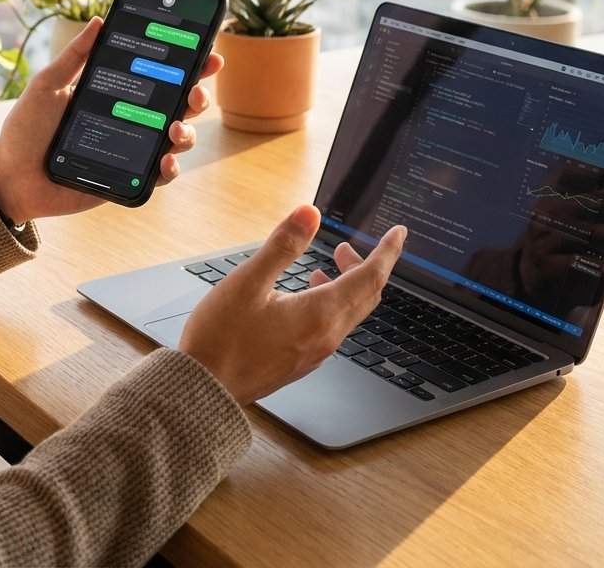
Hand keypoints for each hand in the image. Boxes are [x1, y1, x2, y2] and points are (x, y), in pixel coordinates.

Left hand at [0, 17, 223, 224]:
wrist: (11, 176)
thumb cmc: (26, 129)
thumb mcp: (48, 85)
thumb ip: (74, 56)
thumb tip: (98, 20)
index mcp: (117, 93)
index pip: (159, 75)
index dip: (188, 64)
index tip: (208, 52)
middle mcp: (132, 120)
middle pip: (179, 105)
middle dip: (198, 95)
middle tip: (195, 91)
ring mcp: (133, 150)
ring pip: (178, 139)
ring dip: (188, 132)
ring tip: (176, 128)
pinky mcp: (129, 179)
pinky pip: (160, 174)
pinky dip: (170, 167)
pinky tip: (166, 160)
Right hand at [179, 205, 406, 405]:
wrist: (205, 389)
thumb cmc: (221, 338)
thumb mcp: (248, 282)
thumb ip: (282, 245)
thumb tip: (309, 214)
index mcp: (320, 314)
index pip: (371, 276)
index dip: (387, 251)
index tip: (398, 233)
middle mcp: (326, 337)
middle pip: (365, 296)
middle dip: (363, 266)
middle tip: (345, 247)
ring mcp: (315, 353)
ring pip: (349, 313)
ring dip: (346, 285)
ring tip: (324, 267)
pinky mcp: (301, 362)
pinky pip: (331, 328)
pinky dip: (330, 304)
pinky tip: (304, 297)